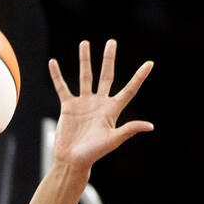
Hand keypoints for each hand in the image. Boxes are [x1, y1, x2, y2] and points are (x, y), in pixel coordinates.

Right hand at [49, 39, 153, 168]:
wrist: (72, 160)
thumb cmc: (94, 153)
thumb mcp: (113, 140)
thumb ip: (129, 130)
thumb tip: (149, 126)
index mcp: (112, 110)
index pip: (129, 89)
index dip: (140, 77)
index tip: (150, 63)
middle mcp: (99, 103)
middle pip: (106, 75)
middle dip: (108, 59)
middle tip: (111, 42)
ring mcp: (83, 103)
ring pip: (85, 77)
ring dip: (85, 60)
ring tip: (84, 43)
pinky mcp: (68, 107)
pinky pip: (62, 87)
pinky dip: (57, 75)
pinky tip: (53, 62)